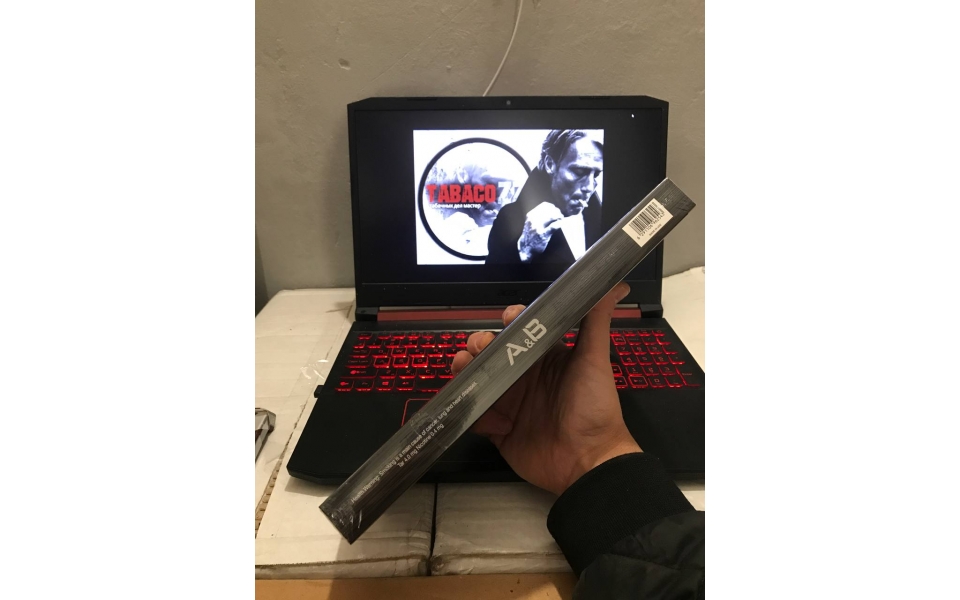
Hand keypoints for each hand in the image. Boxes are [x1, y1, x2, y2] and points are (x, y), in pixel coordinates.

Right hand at [451, 283, 641, 495]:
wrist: (588, 462)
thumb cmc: (595, 408)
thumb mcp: (595, 360)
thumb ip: (596, 321)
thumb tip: (614, 285)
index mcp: (546, 359)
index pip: (521, 332)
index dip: (509, 322)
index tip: (507, 319)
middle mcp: (526, 378)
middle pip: (492, 353)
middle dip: (479, 344)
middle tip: (479, 348)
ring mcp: (510, 404)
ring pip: (478, 380)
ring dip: (466, 369)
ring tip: (463, 368)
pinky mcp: (499, 431)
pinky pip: (475, 415)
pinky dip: (467, 408)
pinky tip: (469, 403)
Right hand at [518, 202, 564, 261]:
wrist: (525, 248)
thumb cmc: (530, 235)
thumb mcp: (530, 222)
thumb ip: (537, 215)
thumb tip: (550, 208)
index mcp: (530, 215)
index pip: (544, 205)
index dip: (552, 206)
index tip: (555, 210)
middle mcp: (533, 220)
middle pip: (549, 210)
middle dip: (557, 211)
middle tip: (560, 215)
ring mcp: (538, 227)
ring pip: (552, 216)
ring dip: (559, 216)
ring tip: (561, 219)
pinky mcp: (543, 235)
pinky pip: (554, 226)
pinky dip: (560, 223)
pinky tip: (562, 223)